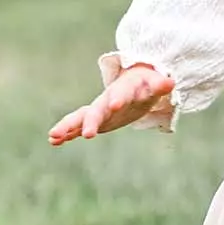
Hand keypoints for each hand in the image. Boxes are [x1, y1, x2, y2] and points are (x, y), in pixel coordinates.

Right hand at [48, 64, 174, 145]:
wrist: (135, 83)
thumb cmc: (147, 83)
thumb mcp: (155, 84)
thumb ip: (160, 85)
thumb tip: (170, 83)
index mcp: (123, 90)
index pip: (120, 94)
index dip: (118, 99)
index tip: (115, 106)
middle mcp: (107, 100)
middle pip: (97, 109)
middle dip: (91, 121)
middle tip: (87, 134)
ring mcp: (99, 110)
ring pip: (81, 117)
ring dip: (68, 126)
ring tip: (53, 136)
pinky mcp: (96, 119)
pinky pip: (78, 126)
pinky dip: (67, 132)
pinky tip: (53, 141)